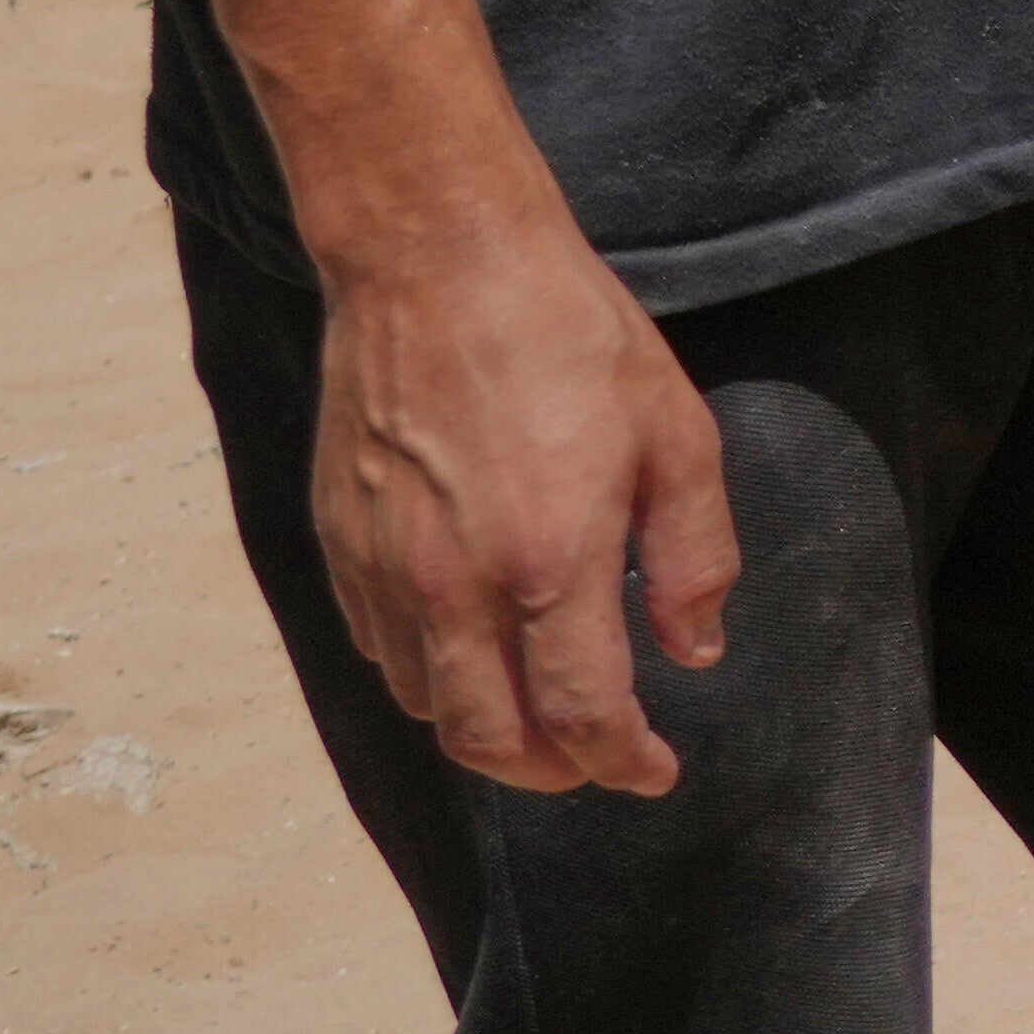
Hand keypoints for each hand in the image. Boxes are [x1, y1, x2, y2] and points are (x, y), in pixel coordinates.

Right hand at [306, 202, 736, 797]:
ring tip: (538, 716)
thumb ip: (693, 556)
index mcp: (552, 562)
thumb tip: (694, 650)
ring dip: (486, 733)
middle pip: (490, 740)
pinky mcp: (339, 542)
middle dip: (552, 773)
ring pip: (426, 706)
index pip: (582, 715)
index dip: (623, 763)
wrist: (435, 260)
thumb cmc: (568, 335)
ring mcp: (387, 567)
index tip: (654, 770)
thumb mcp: (676, 434)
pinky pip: (378, 649)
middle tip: (596, 761)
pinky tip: (469, 656)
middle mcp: (456, 583)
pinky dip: (427, 680)